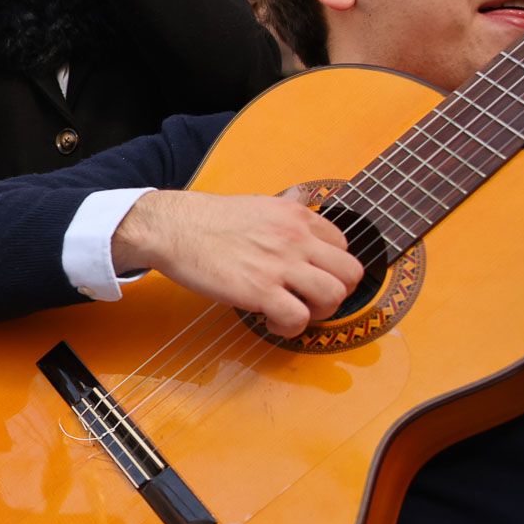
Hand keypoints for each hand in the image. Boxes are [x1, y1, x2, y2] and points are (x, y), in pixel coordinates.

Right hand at [113, 190, 364, 338]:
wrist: (172, 227)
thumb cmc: (207, 219)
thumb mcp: (258, 202)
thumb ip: (287, 206)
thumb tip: (302, 195)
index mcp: (297, 216)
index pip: (344, 245)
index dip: (332, 268)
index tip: (312, 277)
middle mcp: (296, 238)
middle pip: (351, 273)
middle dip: (337, 293)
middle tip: (311, 300)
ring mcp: (280, 265)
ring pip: (333, 297)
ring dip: (318, 313)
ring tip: (292, 312)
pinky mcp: (260, 290)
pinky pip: (298, 318)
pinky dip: (290, 328)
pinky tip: (271, 321)